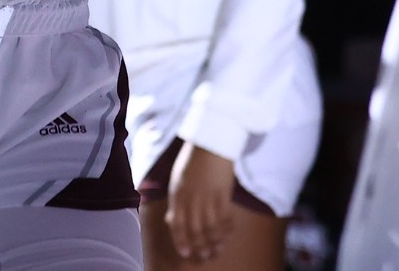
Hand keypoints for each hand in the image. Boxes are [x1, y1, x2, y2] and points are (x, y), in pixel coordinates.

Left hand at [166, 143, 236, 261]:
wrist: (211, 141)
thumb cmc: (192, 159)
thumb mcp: (177, 180)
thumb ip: (175, 202)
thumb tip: (172, 221)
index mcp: (177, 195)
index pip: (178, 225)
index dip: (182, 241)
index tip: (186, 253)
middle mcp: (192, 198)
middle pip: (195, 230)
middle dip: (199, 246)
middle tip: (204, 257)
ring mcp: (208, 197)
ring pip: (211, 227)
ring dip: (214, 242)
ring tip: (216, 251)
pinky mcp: (224, 194)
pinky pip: (225, 218)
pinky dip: (226, 229)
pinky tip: (227, 235)